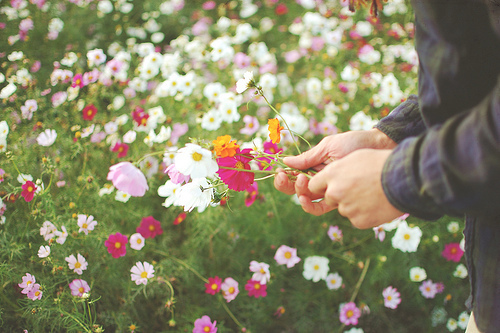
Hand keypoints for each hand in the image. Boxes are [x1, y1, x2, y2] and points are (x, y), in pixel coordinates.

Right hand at [274, 129, 395, 195]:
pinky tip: (306, 197)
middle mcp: (320, 180)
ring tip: (300, 181)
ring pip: (306, 200)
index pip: (293, 176)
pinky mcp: (340, 199)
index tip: (278, 171)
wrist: (376, 147)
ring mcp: (329, 190)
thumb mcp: (327, 147)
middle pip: (296, 190)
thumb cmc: (353, 143)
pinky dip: (311, 206)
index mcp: (314, 167)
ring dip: (298, 193)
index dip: (283, 177)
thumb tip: (286, 161)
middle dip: (286, 185)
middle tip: (283, 176)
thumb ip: (308, 158)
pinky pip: (321, 208)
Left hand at [302, 149, 402, 228]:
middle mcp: (335, 192)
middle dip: (338, 194)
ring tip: (372, 191)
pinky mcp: (358, 221)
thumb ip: (335, 169)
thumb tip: (325, 179)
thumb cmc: (381, 162)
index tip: (330, 184)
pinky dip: (364, 213)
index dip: (322, 185)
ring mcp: (346, 208)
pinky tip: (377, 202)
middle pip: (328, 198)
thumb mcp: (354, 157)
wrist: (405, 178)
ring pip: (343, 208)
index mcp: (331, 174)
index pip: (313, 186)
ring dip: (353, 203)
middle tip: (358, 186)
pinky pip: (356, 218)